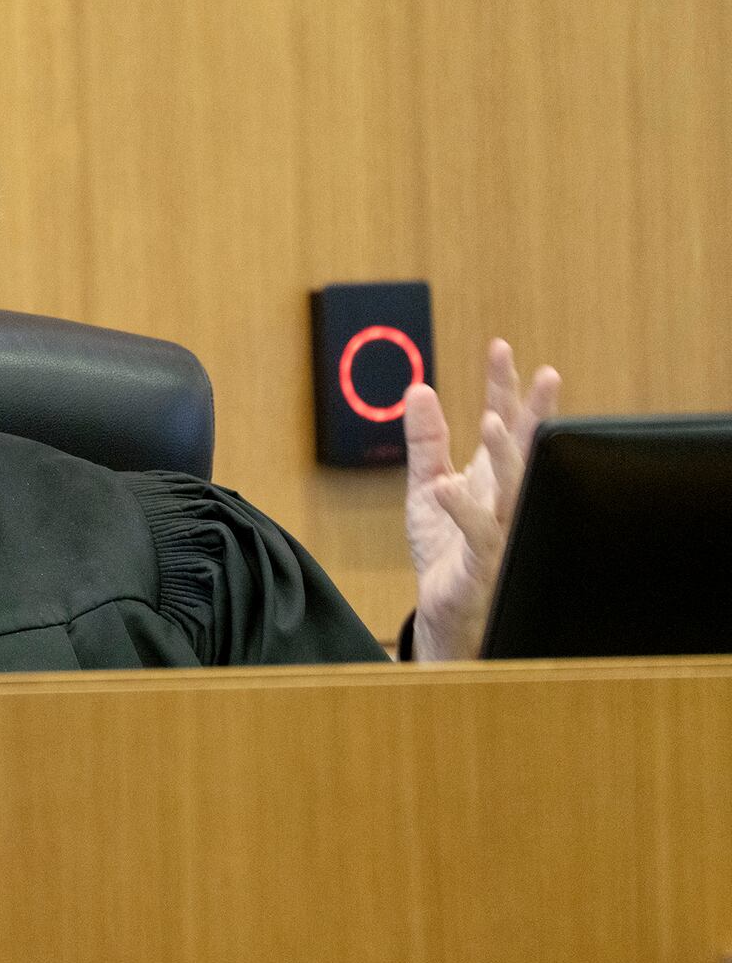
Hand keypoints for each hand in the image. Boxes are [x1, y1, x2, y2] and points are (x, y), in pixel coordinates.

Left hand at [403, 341, 560, 660]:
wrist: (446, 615)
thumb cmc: (445, 552)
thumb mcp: (427, 488)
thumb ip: (426, 441)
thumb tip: (418, 389)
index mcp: (493, 478)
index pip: (505, 423)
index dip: (504, 387)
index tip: (502, 347)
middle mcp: (505, 501)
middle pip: (525, 451)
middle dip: (534, 413)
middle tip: (544, 374)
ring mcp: (500, 533)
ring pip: (513, 492)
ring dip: (508, 457)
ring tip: (494, 421)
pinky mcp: (482, 566)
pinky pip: (478, 536)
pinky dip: (464, 511)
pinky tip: (447, 487)